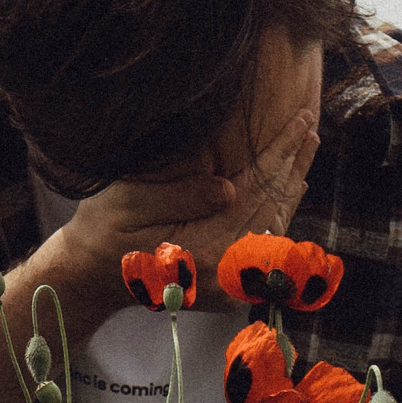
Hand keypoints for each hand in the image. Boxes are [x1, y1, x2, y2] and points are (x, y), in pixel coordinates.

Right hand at [55, 105, 322, 308]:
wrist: (90, 276)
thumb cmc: (102, 231)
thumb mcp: (129, 202)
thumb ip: (180, 195)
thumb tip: (230, 188)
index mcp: (206, 250)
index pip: (257, 189)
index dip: (280, 151)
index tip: (301, 120)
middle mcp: (226, 272)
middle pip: (273, 208)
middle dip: (293, 165)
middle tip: (310, 128)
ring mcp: (229, 282)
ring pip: (274, 226)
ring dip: (289, 187)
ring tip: (304, 151)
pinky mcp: (227, 282)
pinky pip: (262, 243)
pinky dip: (277, 212)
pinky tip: (286, 190)